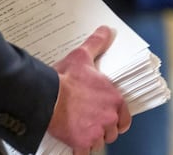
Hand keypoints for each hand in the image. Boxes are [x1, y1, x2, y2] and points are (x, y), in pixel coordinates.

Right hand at [47, 26, 130, 153]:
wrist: (47, 96)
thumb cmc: (66, 78)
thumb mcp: (83, 57)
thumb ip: (97, 44)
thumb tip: (106, 30)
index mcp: (114, 100)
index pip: (124, 120)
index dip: (116, 120)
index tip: (107, 119)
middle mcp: (109, 118)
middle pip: (111, 133)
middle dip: (102, 130)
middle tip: (88, 122)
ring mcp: (96, 132)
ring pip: (98, 143)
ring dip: (91, 139)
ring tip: (79, 130)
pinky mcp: (82, 143)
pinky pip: (84, 152)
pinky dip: (79, 149)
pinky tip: (73, 143)